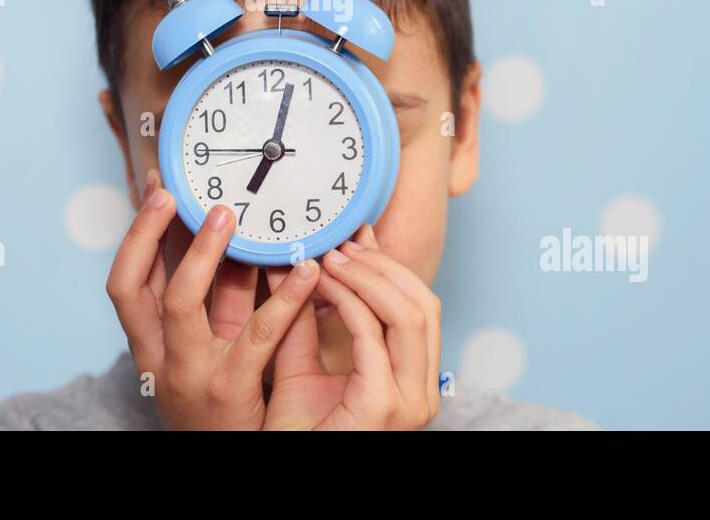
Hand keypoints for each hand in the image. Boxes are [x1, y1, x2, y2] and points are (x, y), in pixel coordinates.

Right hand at [105, 169, 320, 429]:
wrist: (228, 461)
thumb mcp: (208, 347)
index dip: (137, 233)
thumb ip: (216, 297)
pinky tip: (308, 272)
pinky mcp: (229, 387)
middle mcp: (158, 355)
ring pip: (181, 302)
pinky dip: (284, 299)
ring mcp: (189, 371)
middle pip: (130, 287)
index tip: (156, 189)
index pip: (126, 281)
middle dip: (146, 234)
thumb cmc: (223, 402)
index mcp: (150, 344)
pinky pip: (256, 335)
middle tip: (173, 192)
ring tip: (229, 216)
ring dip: (202, 253)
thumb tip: (229, 232)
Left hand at [261, 224, 441, 430]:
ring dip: (367, 279)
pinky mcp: (383, 406)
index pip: (419, 306)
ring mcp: (408, 401)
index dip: (389, 267)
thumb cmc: (294, 431)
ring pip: (409, 314)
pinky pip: (374, 338)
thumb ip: (308, 316)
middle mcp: (421, 391)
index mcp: (413, 379)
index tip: (353, 240)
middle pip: (424, 304)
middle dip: (382, 267)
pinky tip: (322, 286)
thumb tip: (306, 262)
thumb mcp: (302, 362)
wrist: (285, 469)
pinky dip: (349, 303)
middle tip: (340, 246)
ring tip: (330, 260)